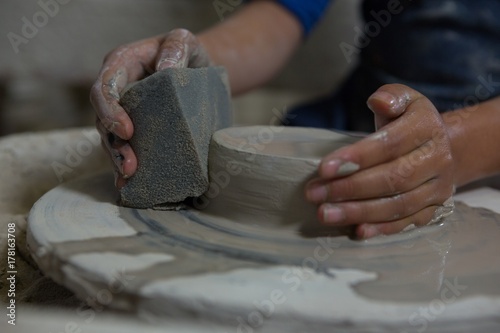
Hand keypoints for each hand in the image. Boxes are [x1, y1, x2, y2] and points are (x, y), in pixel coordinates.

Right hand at [90, 29, 211, 187]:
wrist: (199, 70)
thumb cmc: (188, 53)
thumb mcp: (185, 40)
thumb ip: (176, 48)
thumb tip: (166, 70)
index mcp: (122, 66)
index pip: (104, 88)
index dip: (110, 110)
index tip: (128, 131)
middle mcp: (118, 91)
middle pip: (103, 120)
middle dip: (114, 145)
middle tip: (129, 166)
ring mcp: (125, 112)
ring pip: (111, 139)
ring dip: (118, 159)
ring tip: (130, 177)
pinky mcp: (138, 130)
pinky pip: (127, 148)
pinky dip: (127, 166)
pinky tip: (130, 185)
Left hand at [305, 84, 454, 238]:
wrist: (442, 146)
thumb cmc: (407, 122)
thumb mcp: (403, 99)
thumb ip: (390, 96)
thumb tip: (379, 102)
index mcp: (428, 127)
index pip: (390, 144)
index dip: (357, 157)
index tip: (323, 168)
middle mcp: (437, 158)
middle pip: (392, 178)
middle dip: (349, 188)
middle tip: (315, 194)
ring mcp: (438, 187)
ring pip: (397, 204)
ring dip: (358, 212)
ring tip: (325, 214)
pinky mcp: (434, 209)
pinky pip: (407, 223)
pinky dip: (381, 229)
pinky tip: (356, 231)